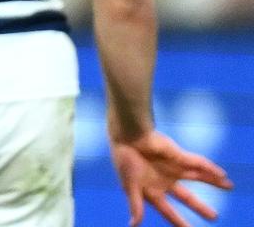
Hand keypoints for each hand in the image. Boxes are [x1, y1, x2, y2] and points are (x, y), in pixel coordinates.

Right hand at [111, 130, 232, 225]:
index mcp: (151, 190)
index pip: (168, 211)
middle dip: (200, 206)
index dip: (178, 222)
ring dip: (213, 182)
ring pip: (197, 177)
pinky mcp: (179, 156)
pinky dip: (211, 169)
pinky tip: (222, 174)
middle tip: (214, 216)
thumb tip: (134, 226)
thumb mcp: (129, 186)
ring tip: (228, 186)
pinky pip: (199, 164)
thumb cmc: (125, 161)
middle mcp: (164, 180)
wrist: (128, 136)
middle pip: (186, 197)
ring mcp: (173, 168)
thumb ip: (136, 205)